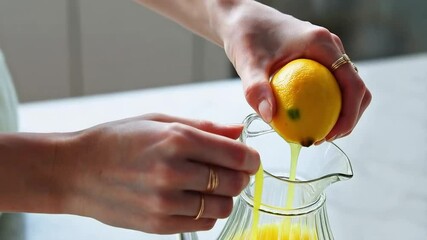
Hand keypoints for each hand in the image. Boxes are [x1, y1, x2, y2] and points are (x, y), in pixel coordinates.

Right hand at [57, 113, 259, 233]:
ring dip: (224, 196)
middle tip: (230, 170)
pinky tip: (193, 199)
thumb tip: (239, 132)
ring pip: (222, 206)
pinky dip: (206, 212)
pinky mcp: (158, 224)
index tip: (250, 158)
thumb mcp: (159, 122)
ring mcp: (166, 202)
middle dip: (240, 176)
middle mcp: (174, 172)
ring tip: (208, 185)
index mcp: (177, 140)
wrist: (76, 170)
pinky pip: (203, 223)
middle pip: (234, 183)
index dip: (251, 158)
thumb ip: (204, 128)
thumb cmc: (117, 140)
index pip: (236, 155)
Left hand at [212, 1, 370, 141]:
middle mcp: (329, 46)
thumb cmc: (245, 35)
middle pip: (356, 88)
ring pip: (345, 87)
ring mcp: (324, 52)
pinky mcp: (316, 58)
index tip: (329, 135)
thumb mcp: (247, 63)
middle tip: (322, 137)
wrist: (241, 18)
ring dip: (339, 112)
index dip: (350, 115)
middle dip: (348, 118)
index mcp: (322, 44)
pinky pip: (329, 84)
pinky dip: (325, 103)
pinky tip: (304, 117)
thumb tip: (270, 118)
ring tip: (315, 131)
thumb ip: (256, 89)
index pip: (352, 84)